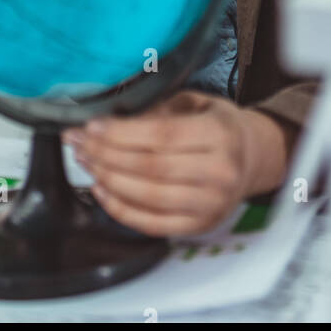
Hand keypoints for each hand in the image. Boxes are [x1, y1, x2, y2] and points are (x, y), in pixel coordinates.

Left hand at [63, 92, 293, 236]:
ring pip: (147, 197)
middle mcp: (219, 173)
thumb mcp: (197, 103)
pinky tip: (100, 189)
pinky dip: (120, 209)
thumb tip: (112, 119)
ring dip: (107, 179)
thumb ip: (160, 109)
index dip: (121, 133)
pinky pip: (151, 224)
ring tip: (85, 161)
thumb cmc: (219, 126)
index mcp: (220, 134)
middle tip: (78, 142)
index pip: (162, 136)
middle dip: (106, 154)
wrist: (253, 159)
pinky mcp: (199, 227)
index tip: (91, 126)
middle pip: (150, 168)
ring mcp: (210, 205)